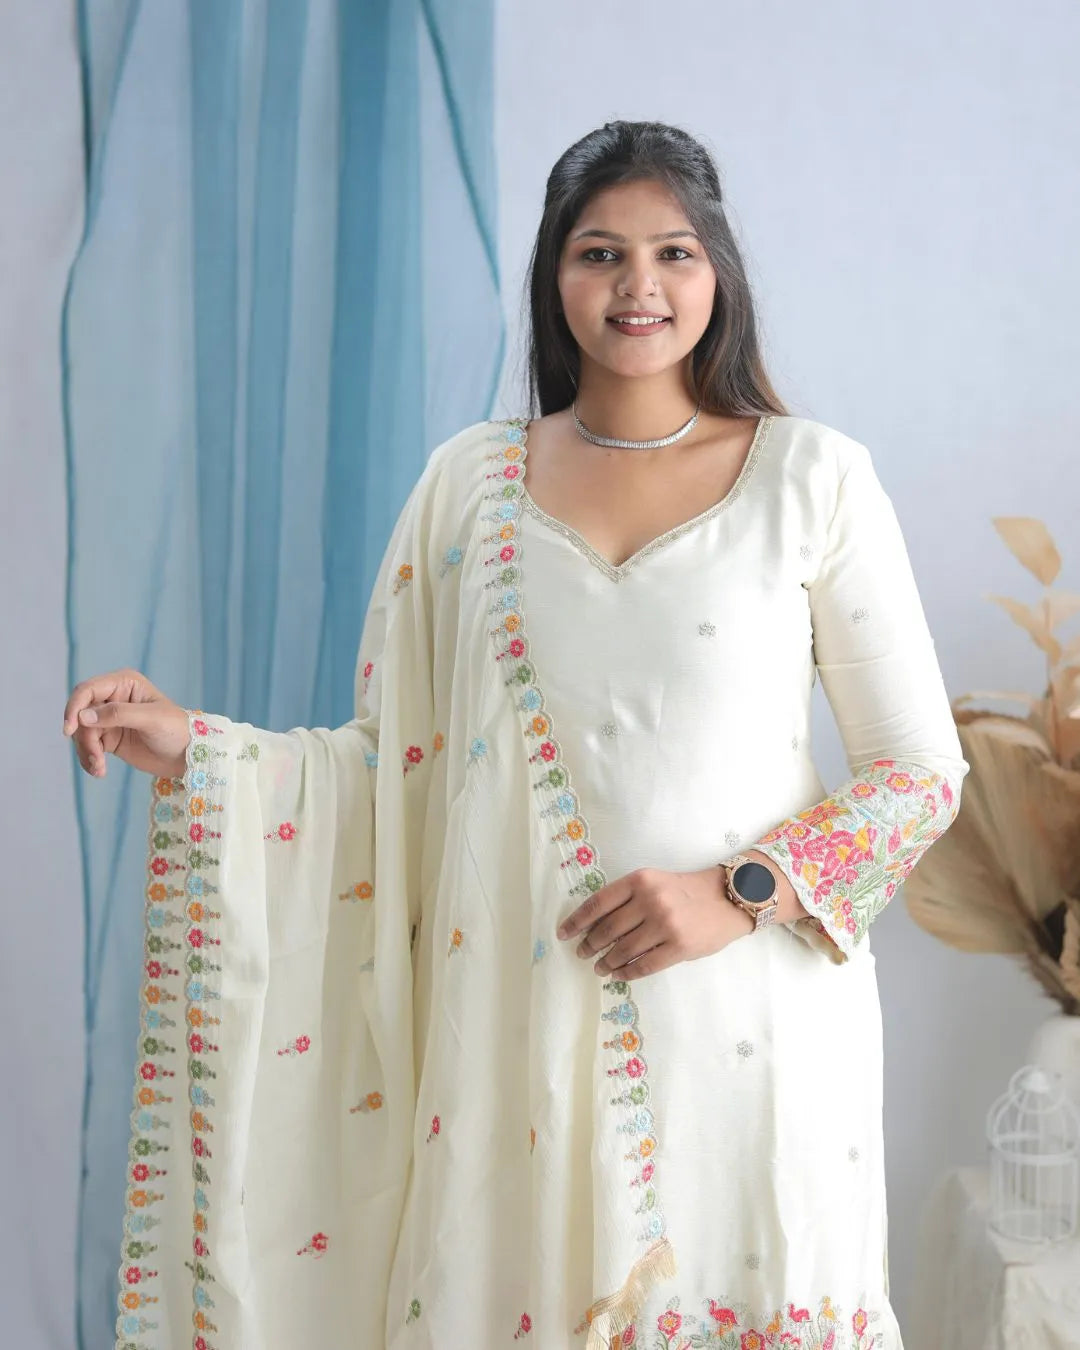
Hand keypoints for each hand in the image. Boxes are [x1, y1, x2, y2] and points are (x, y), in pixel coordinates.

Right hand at [62, 668, 190, 779]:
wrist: (188, 756)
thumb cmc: (176, 730)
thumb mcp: (151, 719)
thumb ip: (118, 714)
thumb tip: (83, 716)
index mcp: (124, 683)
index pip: (87, 690)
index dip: (74, 707)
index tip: (69, 730)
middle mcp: (113, 697)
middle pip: (80, 714)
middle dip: (83, 737)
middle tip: (95, 758)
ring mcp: (109, 719)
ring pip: (82, 732)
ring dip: (86, 751)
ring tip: (99, 769)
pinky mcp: (109, 738)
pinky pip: (88, 746)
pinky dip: (89, 759)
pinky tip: (99, 771)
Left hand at [555, 866, 754, 981]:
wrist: (728, 898)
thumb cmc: (686, 890)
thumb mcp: (655, 882)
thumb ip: (629, 898)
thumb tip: (595, 925)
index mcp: (640, 880)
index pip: (598, 903)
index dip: (577, 920)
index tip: (564, 933)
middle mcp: (650, 900)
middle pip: (607, 929)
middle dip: (590, 944)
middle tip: (582, 953)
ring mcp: (665, 925)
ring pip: (623, 950)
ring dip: (606, 962)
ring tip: (599, 967)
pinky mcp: (679, 947)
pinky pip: (644, 965)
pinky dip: (627, 973)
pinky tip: (618, 975)